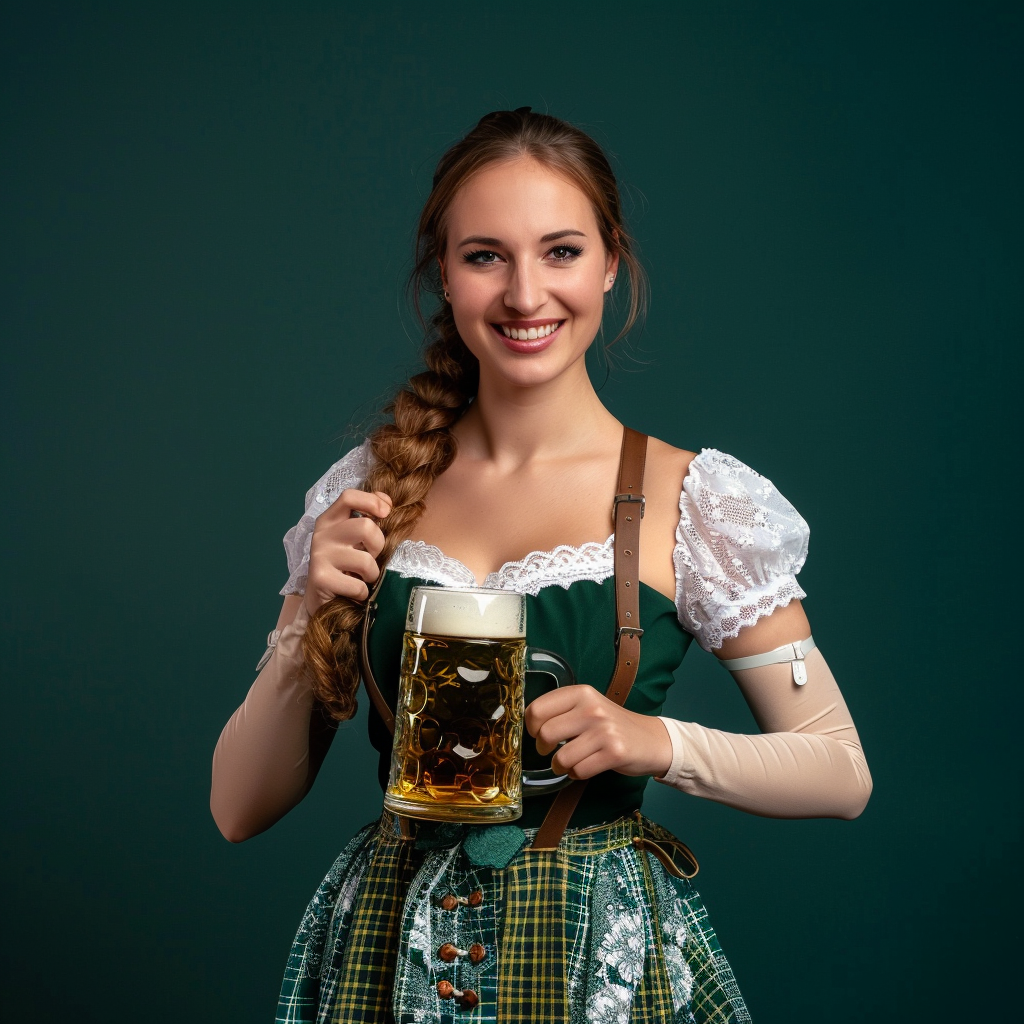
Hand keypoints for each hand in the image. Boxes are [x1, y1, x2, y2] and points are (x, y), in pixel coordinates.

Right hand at [303, 489, 392, 616]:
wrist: (320, 599)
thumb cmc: (343, 565)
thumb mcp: (352, 538)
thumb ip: (367, 517)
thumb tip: (386, 501)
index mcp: (329, 520)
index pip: (349, 497)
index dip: (372, 501)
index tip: (386, 512)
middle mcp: (322, 534)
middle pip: (366, 527)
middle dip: (378, 546)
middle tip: (369, 558)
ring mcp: (320, 556)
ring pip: (366, 561)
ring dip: (371, 574)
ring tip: (361, 578)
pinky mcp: (321, 578)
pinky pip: (358, 586)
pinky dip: (362, 593)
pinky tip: (352, 592)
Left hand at [524, 685, 673, 779]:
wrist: (651, 739)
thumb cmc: (611, 725)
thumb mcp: (588, 706)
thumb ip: (562, 710)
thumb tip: (529, 725)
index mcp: (581, 693)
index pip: (537, 709)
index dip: (532, 727)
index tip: (538, 733)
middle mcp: (592, 708)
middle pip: (545, 734)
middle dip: (543, 749)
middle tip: (550, 751)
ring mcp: (604, 730)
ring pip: (561, 758)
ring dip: (560, 766)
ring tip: (569, 762)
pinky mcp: (614, 752)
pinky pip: (579, 771)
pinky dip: (576, 774)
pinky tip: (585, 767)